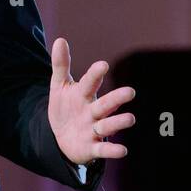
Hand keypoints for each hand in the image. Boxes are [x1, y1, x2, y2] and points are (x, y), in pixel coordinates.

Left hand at [48, 37, 135, 166]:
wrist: (61, 137)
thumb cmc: (65, 107)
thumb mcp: (59, 87)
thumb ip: (61, 65)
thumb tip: (60, 40)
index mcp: (84, 95)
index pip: (90, 83)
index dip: (95, 74)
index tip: (102, 65)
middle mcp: (93, 111)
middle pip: (105, 104)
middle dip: (116, 99)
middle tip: (130, 92)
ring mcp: (94, 129)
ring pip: (108, 125)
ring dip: (118, 122)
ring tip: (130, 118)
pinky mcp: (92, 148)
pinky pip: (103, 150)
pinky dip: (112, 151)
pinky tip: (122, 150)